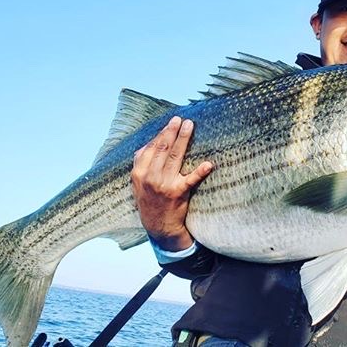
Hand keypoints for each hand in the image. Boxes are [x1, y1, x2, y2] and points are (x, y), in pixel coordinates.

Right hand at [131, 116, 212, 251]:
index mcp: (139, 172)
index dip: (162, 133)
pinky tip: (208, 164)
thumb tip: (151, 142)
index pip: (152, 147)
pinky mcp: (178, 194)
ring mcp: (164, 185)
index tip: (171, 122)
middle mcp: (150, 177)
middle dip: (173, 131)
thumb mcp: (138, 182)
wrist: (158, 226)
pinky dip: (200, 171)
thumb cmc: (150, 200)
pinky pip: (190, 180)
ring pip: (175, 157)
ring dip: (183, 140)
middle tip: (181, 119)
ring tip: (190, 127)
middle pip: (163, 149)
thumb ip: (142, 163)